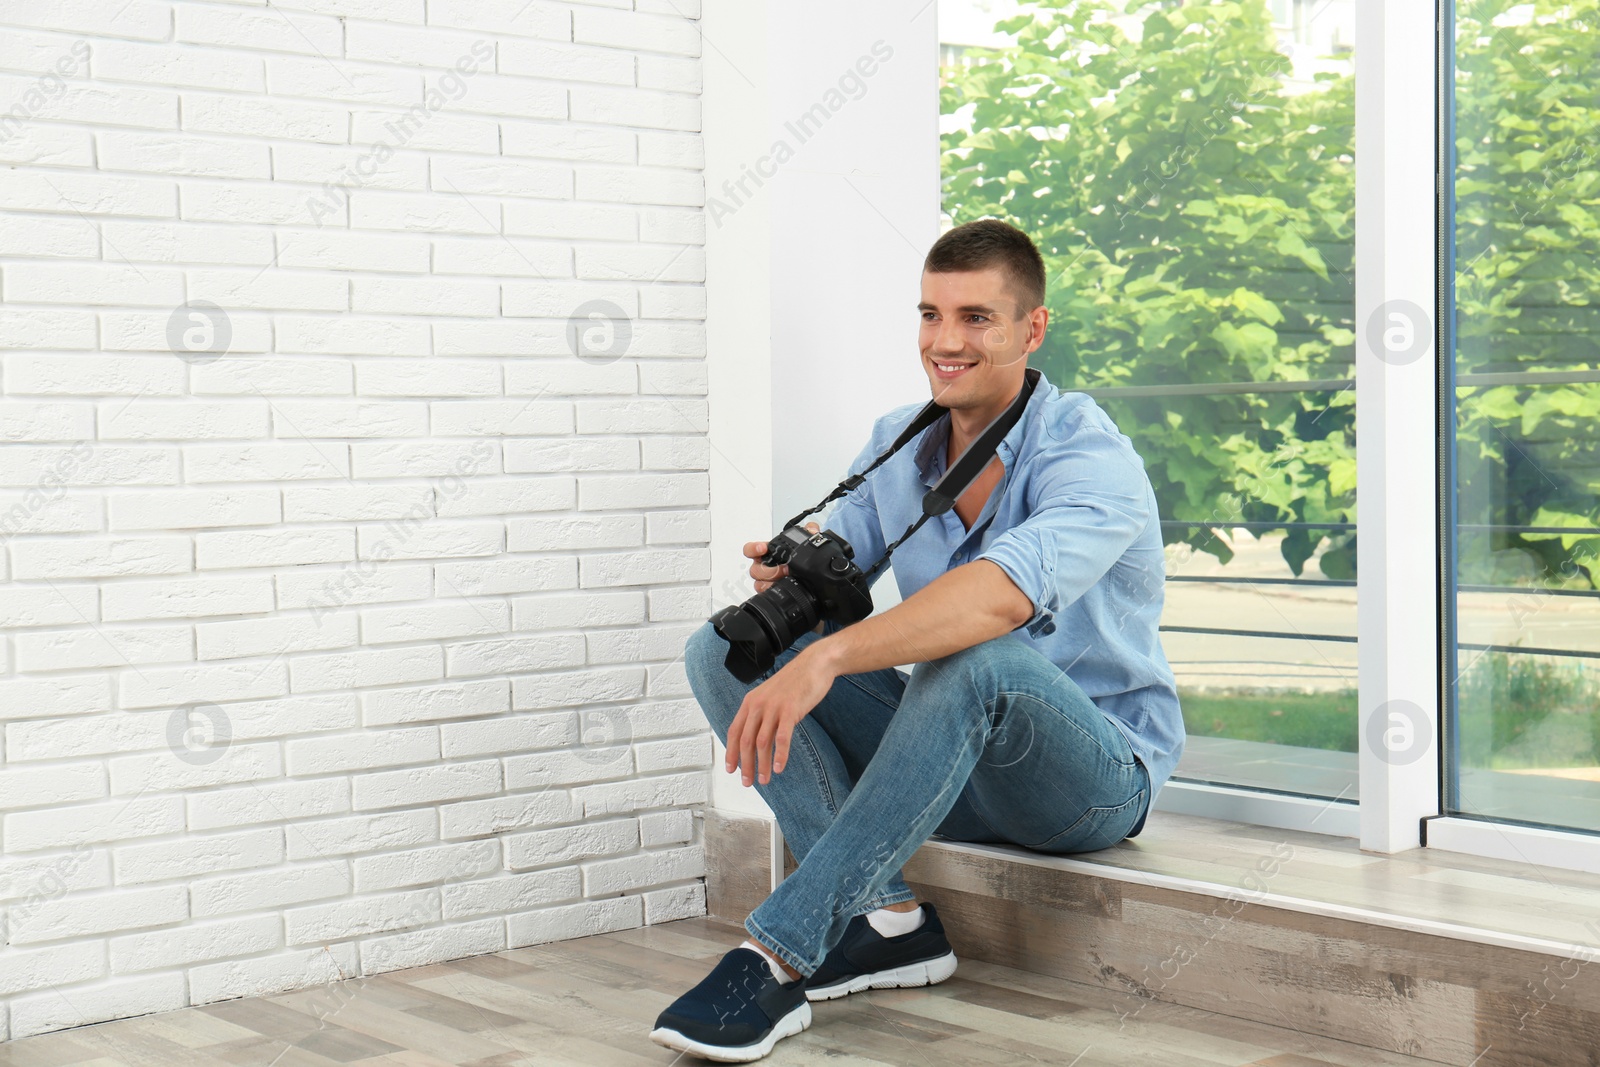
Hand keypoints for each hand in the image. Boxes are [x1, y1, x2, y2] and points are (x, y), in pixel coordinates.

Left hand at [724, 644, 837, 785]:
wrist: (815, 664)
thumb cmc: (795, 682)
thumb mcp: (771, 696)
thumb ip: (762, 714)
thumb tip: (757, 737)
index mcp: (751, 702)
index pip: (734, 731)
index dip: (731, 752)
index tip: (731, 769)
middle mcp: (758, 704)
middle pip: (745, 741)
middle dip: (745, 764)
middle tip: (748, 781)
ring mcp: (774, 707)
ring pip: (762, 742)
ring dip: (762, 764)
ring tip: (764, 779)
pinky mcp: (790, 709)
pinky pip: (782, 737)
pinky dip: (780, 755)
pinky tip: (779, 767)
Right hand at [744, 521, 820, 592]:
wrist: (807, 579)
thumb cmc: (797, 560)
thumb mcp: (805, 544)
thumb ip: (809, 533)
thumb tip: (811, 528)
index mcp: (767, 554)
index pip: (751, 550)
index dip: (753, 549)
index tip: (762, 548)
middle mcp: (763, 567)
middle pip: (755, 570)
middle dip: (769, 570)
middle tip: (784, 568)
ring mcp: (766, 581)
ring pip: (759, 583)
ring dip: (773, 581)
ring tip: (787, 577)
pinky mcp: (771, 592)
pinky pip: (766, 593)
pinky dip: (774, 591)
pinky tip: (784, 587)